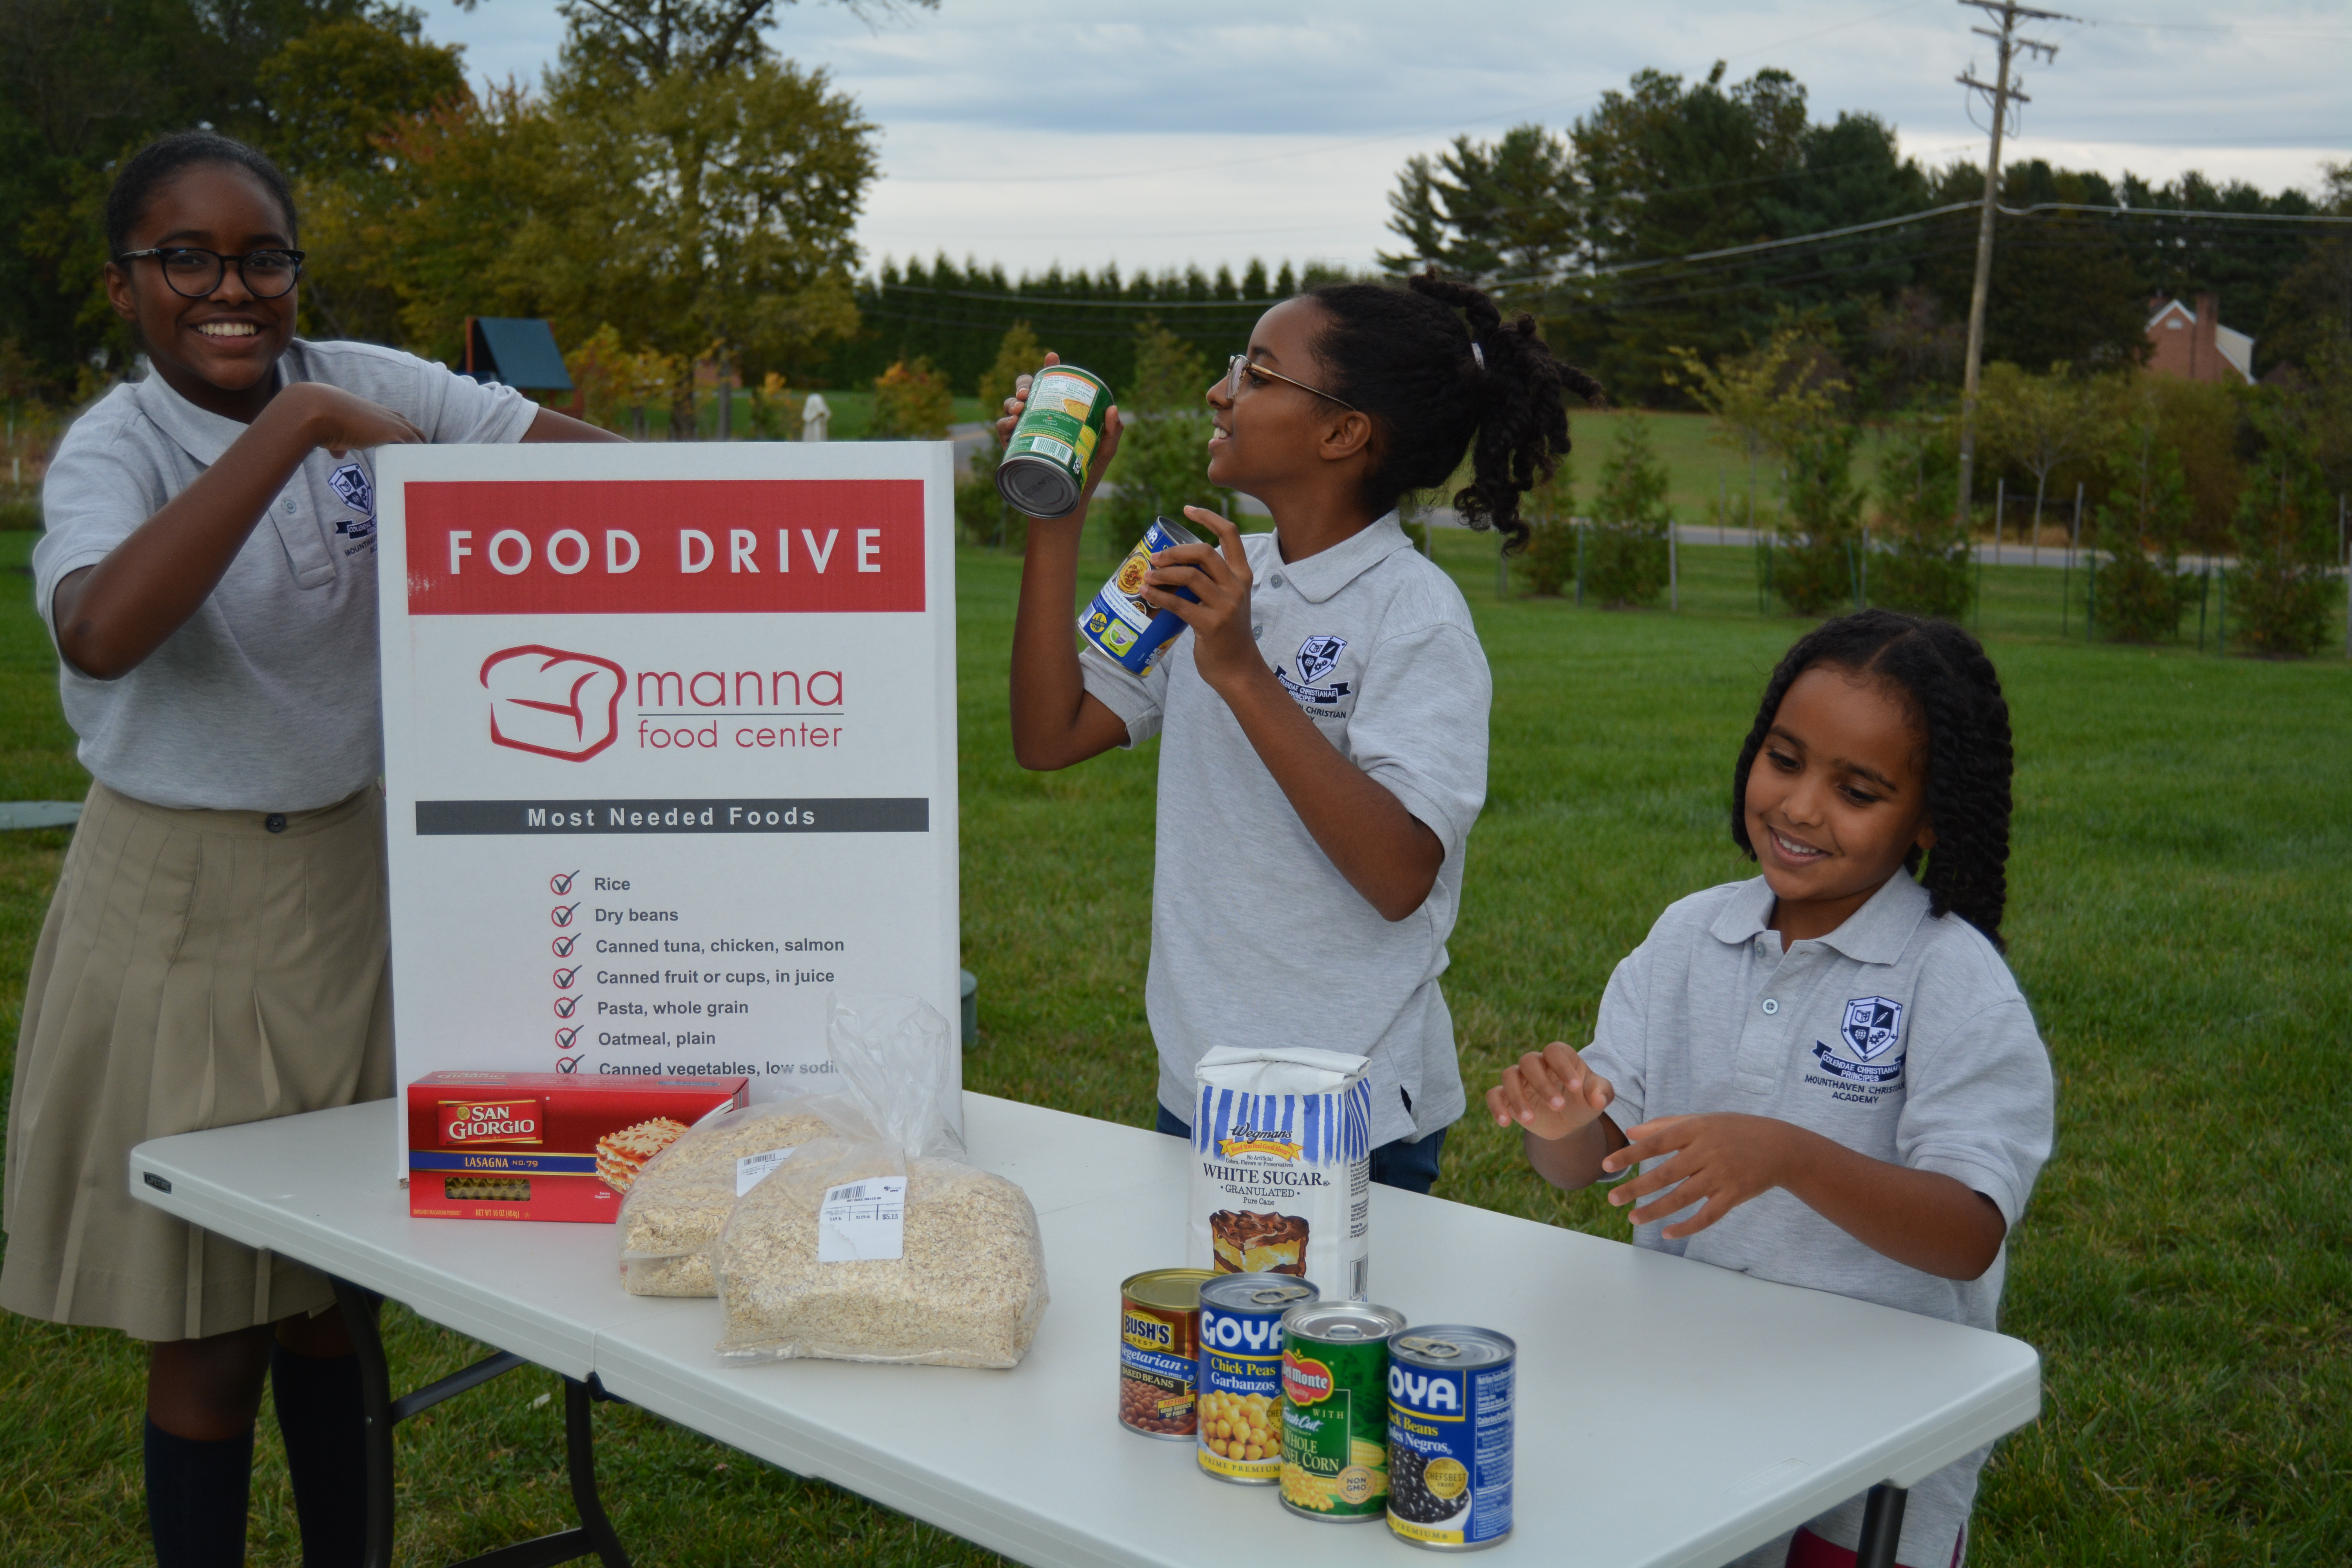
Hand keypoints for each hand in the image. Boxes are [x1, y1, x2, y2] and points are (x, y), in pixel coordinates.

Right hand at [273, 382, 423, 456]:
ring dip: (424, 453)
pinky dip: (422, 457)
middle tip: (430, 461)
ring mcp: (392, 423)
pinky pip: (416, 447)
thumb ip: (339, 445)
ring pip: (418, 438)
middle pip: (413, 429)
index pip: (397, 422)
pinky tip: (426, 469)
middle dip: (421, 444)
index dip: (405, 434)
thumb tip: (338, 454)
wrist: (317, 410)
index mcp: (373, 413)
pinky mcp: (395, 433)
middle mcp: (386, 416)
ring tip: (434, 469)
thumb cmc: (320, 421)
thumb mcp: (332, 435)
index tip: (411, 447)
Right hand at [994, 351, 1121, 519]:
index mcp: (1059, 412)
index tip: (1051, 357)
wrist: (1067, 503)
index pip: (1052, 384)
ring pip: (1011, 405)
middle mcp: (1039, 417)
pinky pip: (1002, 428)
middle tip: (1029, 392)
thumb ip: (1111, 432)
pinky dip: (1004, 422)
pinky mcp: (1013, 447)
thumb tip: (1113, 409)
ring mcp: (1024, 431)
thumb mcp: (1104, 452)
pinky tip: (1011, 423)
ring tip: (1020, 407)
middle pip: (1026, 390)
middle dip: (1024, 383)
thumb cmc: (1086, 473)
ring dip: (1012, 401)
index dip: (1049, 367)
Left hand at [1145, 506, 1257, 689]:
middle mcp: (1237, 587)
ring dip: (1162, 574)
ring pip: (1190, 576)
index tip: (1187, 509)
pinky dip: (1159, 597)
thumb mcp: (1226, 602)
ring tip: (1146, 577)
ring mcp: (1226, 606)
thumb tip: (1170, 567)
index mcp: (1242, 576)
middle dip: (1175, 551)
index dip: (1208, 517)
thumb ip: (1210, 583)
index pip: (1230, 534)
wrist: (1238, 670)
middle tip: (1155, 558)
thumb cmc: (1225, 635)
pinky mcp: (1212, 625)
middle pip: (1204, 552)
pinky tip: (1146, 595)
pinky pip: (1179, 604)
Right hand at [1485, 1042, 1613, 1142]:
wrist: (1568, 1123)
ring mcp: (1520, 1079)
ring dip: (1517, 1097)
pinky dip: (1496, 1106)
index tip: (1575, 1088)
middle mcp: (1537, 1064)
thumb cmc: (1584, 1102)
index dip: (1563, 1066)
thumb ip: (1602, 1093)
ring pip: (1509, 1075)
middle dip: (1542, 1084)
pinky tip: (1505, 1123)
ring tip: (1530, 1120)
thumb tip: (1598, 1099)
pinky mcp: (1507, 1096)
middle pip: (1529, 1061)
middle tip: (1559, 1107)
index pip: (1554, 1050)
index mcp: (1559, 1057)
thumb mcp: (1598, 1098)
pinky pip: (1494, 1094)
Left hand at [1602, 1113, 1803, 1239]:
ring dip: (1655, 1210)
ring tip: (1633, 1218)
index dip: (1630, 1155)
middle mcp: (1707, 1152)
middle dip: (1636, 1188)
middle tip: (1612, 1199)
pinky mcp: (1734, 1195)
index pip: (1656, 1143)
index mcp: (1696, 1130)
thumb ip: (1664, 1125)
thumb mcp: (1701, 1120)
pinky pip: (1707, 1216)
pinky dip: (1687, 1227)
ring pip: (1682, 1197)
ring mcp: (1721, 1176)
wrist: (1780, 1147)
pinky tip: (1667, 1233)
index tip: (1606, 1166)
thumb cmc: (1734, 1130)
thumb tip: (1631, 1133)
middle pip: (1665, 1174)